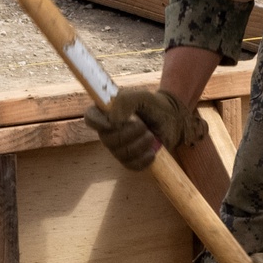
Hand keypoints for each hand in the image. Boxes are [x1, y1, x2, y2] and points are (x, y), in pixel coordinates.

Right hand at [85, 88, 205, 170]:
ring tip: (151, 135)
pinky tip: (152, 152)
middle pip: (107, 140)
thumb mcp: (142, 97)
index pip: (90, 117)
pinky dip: (143, 160)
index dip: (96, 122)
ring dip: (139, 145)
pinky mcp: (129, 159)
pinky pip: (130, 165)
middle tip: (144, 126)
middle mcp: (108, 130)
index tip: (112, 124)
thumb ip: (126, 101)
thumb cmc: (155, 106)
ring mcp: (118, 147)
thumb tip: (112, 119)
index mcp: (107, 112)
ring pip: (120, 154)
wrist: (172, 120)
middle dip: (128, 135)